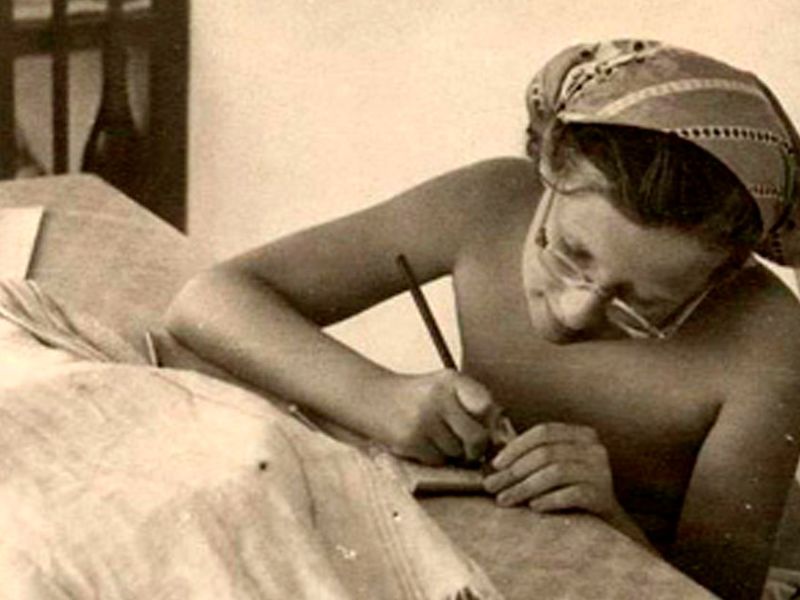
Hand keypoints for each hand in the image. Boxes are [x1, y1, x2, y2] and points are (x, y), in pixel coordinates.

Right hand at [376, 369, 498, 464]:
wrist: (373, 398)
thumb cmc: (418, 397)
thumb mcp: (445, 387)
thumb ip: (474, 404)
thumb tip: (501, 438)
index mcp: (451, 380)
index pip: (486, 406)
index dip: (489, 423)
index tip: (484, 427)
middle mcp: (438, 397)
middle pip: (476, 437)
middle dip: (475, 448)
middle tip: (468, 448)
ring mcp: (423, 419)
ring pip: (456, 452)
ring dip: (452, 453)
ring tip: (437, 438)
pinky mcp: (410, 439)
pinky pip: (437, 460)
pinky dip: (434, 457)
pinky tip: (422, 443)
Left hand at [483, 422, 621, 518]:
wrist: (608, 521)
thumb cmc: (572, 489)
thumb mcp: (555, 466)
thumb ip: (530, 458)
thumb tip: (492, 466)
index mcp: (581, 434)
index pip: (543, 432)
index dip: (516, 447)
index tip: (496, 464)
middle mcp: (594, 449)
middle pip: (546, 453)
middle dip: (514, 471)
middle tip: (492, 486)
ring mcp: (601, 471)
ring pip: (555, 472)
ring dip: (525, 487)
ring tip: (506, 499)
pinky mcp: (603, 495)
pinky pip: (572, 494)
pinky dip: (549, 499)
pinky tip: (533, 507)